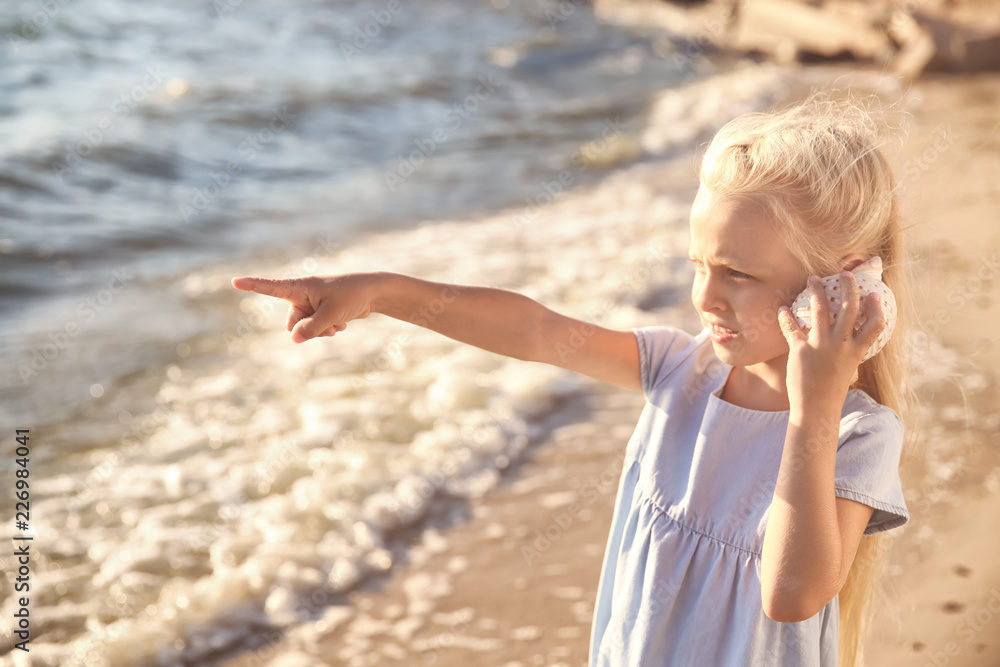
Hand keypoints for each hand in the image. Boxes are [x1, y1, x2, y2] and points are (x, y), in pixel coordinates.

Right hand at [231, 273, 376, 343]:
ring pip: (304, 329)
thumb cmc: (351, 296)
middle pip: (292, 323)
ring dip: (320, 331)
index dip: (252, 285)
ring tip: (337, 323)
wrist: (372, 293)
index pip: (271, 287)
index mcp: (300, 287)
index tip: (234, 281)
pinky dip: (327, 329)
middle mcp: (302, 295)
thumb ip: (311, 328)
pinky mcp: (320, 312)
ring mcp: (311, 304)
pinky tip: (341, 323)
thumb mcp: (331, 315)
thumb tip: (293, 338)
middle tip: (328, 324)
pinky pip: (315, 329)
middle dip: (307, 329)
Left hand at [777, 272, 886, 412]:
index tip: (875, 294)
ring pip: (821, 309)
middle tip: (845, 274)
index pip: (875, 325)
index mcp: (856, 351)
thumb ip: (849, 352)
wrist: (816, 408)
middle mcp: (841, 345)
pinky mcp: (800, 350)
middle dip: (849, 288)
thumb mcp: (848, 369)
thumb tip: (850, 339)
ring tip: (813, 279)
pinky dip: (785, 317)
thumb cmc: (832, 389)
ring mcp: (821, 345)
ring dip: (816, 291)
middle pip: (850, 308)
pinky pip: (792, 328)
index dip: (876, 308)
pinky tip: (782, 309)